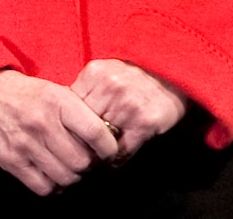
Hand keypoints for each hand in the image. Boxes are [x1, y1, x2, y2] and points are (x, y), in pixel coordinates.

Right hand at [0, 69, 119, 194]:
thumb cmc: (25, 94)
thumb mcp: (54, 92)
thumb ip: (79, 113)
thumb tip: (108, 140)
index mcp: (57, 102)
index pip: (97, 134)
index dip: (108, 149)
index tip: (107, 152)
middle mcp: (42, 123)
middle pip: (82, 162)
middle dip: (87, 165)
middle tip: (83, 159)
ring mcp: (25, 144)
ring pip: (66, 177)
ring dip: (70, 175)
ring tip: (65, 165)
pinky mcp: (11, 160)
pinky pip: (44, 187)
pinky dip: (51, 185)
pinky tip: (49, 173)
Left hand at [70, 59, 187, 162]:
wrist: (172, 78)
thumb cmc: (134, 79)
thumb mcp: (106, 73)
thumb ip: (86, 89)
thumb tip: (60, 115)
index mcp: (94, 73)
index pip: (69, 107)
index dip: (67, 124)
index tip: (66, 137)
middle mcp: (108, 87)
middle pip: (82, 124)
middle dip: (80, 140)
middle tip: (78, 153)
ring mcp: (127, 105)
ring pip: (100, 140)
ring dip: (97, 152)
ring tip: (95, 157)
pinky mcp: (145, 123)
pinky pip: (122, 150)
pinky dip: (115, 159)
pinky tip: (113, 160)